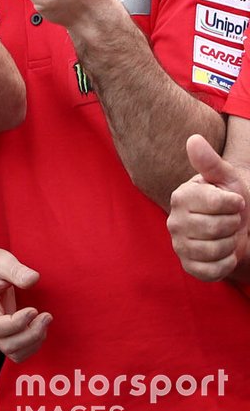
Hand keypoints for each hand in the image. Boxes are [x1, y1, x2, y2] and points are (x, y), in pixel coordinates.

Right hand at [0, 247, 51, 362]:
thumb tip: (34, 279)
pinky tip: (39, 326)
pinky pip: (18, 351)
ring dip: (34, 342)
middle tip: (46, 316)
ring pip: (14, 352)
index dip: (17, 323)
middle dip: (31, 334)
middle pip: (7, 344)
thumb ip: (16, 270)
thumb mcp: (0, 261)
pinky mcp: (2, 335)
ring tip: (44, 321)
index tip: (33, 309)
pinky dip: (33, 344)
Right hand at [167, 134, 249, 281]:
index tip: (233, 201)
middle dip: (234, 224)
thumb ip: (209, 161)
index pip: (218, 203)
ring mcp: (179, 245)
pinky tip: (224, 253)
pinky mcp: (188, 266)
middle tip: (229, 219)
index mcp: (181, 196)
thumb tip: (194, 139)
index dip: (234, 203)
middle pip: (217, 229)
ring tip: (226, 235)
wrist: (236, 224)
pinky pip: (212, 271)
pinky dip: (226, 263)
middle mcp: (174, 221)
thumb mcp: (225, 177)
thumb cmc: (230, 198)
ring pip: (216, 251)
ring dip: (231, 244)